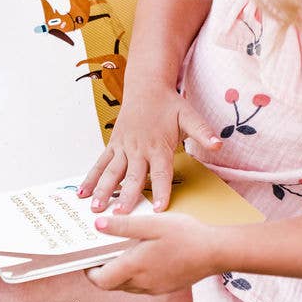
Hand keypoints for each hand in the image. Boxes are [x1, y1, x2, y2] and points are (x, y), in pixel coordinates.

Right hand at [77, 86, 220, 213]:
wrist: (146, 87)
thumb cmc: (169, 105)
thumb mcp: (189, 116)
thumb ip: (202, 132)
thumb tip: (218, 145)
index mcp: (158, 146)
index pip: (160, 173)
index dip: (160, 191)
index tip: (158, 209)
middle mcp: (138, 149)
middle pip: (132, 176)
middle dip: (126, 196)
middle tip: (121, 214)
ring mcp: (123, 148)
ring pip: (111, 172)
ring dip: (103, 190)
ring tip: (96, 207)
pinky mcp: (113, 146)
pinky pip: (100, 164)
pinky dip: (90, 178)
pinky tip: (82, 193)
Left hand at [85, 213, 218, 294]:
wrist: (216, 252)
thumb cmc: (185, 235)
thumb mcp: (152, 223)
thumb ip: (123, 225)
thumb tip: (97, 225)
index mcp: (135, 268)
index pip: (101, 281)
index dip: (89, 272)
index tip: (87, 258)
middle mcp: (142, 283)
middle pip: (112, 285)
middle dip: (102, 271)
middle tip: (100, 252)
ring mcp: (155, 288)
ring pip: (126, 286)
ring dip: (118, 273)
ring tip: (120, 251)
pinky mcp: (166, 287)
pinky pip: (142, 286)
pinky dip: (134, 275)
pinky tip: (142, 256)